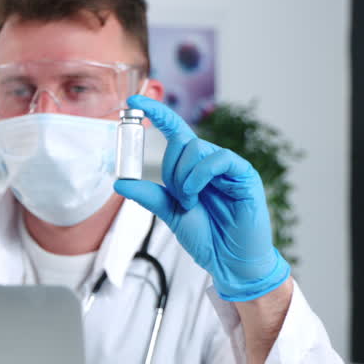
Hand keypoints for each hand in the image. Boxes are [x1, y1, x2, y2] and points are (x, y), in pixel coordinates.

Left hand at [113, 95, 289, 301]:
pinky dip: (200, 174)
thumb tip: (119, 182)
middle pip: (181, 142)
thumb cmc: (206, 236)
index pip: (174, 130)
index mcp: (193, 167)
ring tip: (191, 201)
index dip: (155, 113)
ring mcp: (228, 167)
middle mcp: (210, 162)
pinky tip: (197, 194)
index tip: (132, 102)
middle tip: (178, 196)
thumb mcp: (170, 213)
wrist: (229, 261)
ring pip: (196, 149)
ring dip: (184, 177)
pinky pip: (218, 158)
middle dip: (170, 169)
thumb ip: (148, 195)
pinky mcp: (244, 175)